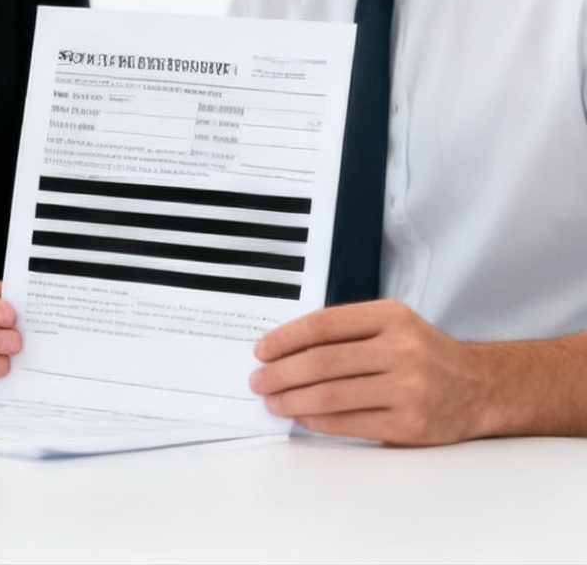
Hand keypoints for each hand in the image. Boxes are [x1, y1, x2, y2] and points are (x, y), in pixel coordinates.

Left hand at [251, 300, 494, 444]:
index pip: (322, 325)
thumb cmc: (426, 355)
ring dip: (291, 400)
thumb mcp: (393, 326)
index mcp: (392, 317)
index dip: (284, 339)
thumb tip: (284, 349)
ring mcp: (408, 388)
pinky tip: (302, 415)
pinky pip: (348, 422)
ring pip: (330, 395)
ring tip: (273, 401)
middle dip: (279, 373)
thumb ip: (347, 332)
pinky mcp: (409, 424)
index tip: (262, 350)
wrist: (480, 387)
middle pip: (321, 362)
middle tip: (259, 380)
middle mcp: (402, 349)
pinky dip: (316, 420)